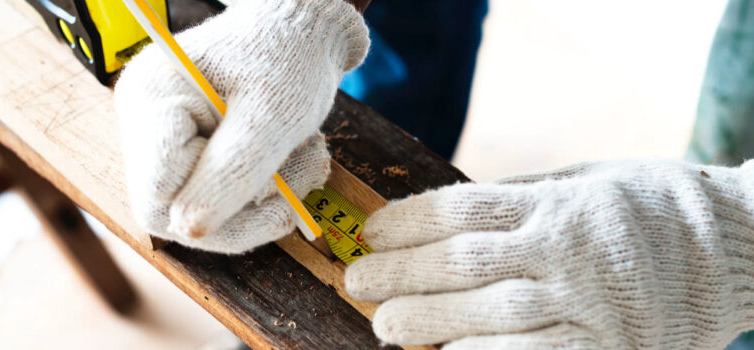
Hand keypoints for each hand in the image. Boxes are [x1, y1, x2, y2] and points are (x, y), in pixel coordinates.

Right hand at [114, 0, 368, 252]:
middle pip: (175, 209)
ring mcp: (164, 136)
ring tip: (308, 158)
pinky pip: (218, 194)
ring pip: (203, 208)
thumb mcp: (272, 117)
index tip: (273, 185)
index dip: (215, 207)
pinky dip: (265, 187)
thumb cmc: (289, 57)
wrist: (303, 30)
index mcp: (150, 101)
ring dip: (266, 198)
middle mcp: (143, 121)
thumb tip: (189, 230)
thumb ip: (231, 172)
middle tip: (302, 186)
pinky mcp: (189, 148)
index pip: (158, 193)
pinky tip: (294, 159)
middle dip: (248, 210)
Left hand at [345, 159, 753, 348]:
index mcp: (557, 203)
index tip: (372, 234)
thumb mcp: (584, 184)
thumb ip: (520, 202)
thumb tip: (446, 218)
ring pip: (489, 315)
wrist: (736, 248)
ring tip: (383, 327)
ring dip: (428, 323)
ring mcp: (589, 302)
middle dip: (401, 275)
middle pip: (463, 264)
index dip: (407, 223)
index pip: (460, 210)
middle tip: (359, 283)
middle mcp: (568, 249)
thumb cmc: (649, 210)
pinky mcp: (608, 348)